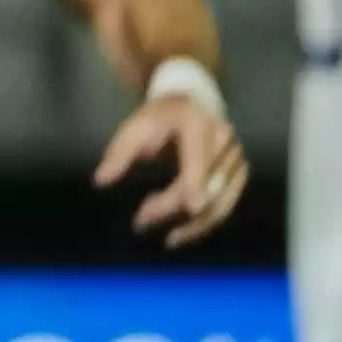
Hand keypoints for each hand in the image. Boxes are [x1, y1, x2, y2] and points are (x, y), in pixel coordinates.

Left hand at [93, 94, 247, 246]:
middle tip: (140, 221)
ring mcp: (236, 156)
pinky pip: (227, 204)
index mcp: (197, 123)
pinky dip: (206, 223)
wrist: (192, 103)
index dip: (196, 183)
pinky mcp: (239, 173)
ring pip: (221, 201)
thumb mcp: (134, 127)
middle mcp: (224, 139)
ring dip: (194, 224)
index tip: (192, 208)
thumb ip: (119, 153)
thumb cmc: (159, 117)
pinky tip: (183, 233)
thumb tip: (102, 180)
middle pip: (205, 184)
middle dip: (174, 207)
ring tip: (168, 238)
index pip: (198, 157)